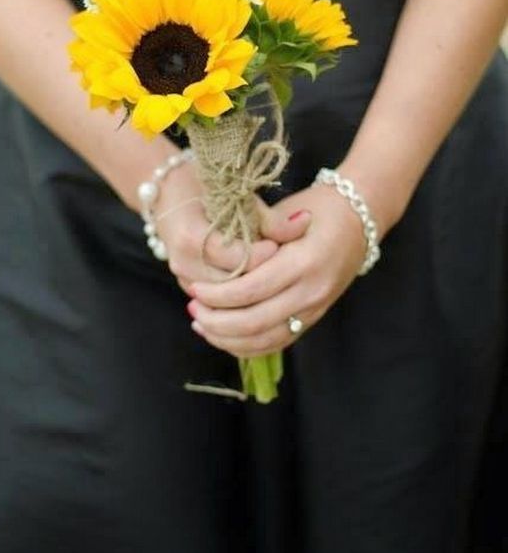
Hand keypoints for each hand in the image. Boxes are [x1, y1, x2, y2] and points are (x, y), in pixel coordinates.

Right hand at [155, 161, 307, 292]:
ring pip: (228, 299)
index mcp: (192, 237)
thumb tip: (304, 222)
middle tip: (285, 265)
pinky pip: (219, 302)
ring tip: (276, 277)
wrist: (165, 192)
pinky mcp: (188, 285)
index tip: (279, 245)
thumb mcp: (233, 193)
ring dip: (254, 290)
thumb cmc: (200, 186)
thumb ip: (267, 215)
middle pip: (235, 285)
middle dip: (262, 276)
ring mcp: (184, 277)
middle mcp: (184, 263)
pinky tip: (263, 290)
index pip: (238, 259)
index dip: (265, 255)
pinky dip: (241, 297)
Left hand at [187, 184, 365, 357]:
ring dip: (228, 338)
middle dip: (217, 320)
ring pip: (265, 340)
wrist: (360, 218)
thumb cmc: (318, 207)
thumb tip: (213, 259)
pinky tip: (225, 337)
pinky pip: (278, 342)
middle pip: (255, 321)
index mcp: (303, 262)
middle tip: (192, 309)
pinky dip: (248, 345)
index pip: (251, 290)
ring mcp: (316, 309)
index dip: (218, 295)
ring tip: (201, 324)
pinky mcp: (315, 318)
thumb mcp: (284, 213)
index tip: (194, 289)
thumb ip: (252, 237)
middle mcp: (312, 291)